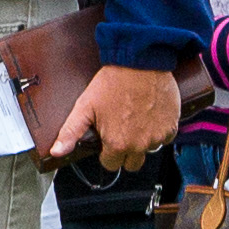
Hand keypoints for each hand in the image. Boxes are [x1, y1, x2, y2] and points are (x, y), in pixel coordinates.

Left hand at [49, 64, 184, 170]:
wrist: (140, 63)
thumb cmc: (112, 83)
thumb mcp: (85, 107)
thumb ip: (70, 132)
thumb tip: (56, 152)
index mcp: (117, 144)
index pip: (110, 165)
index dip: (107, 152)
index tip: (107, 137)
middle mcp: (139, 145)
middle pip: (131, 164)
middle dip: (125, 153)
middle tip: (121, 131)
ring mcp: (157, 137)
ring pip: (149, 150)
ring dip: (143, 141)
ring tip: (135, 119)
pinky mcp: (171, 126)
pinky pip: (165, 138)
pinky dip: (158, 131)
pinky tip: (149, 115)